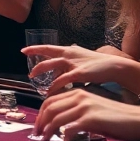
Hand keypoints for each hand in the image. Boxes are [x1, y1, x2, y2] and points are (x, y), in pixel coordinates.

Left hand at [22, 44, 138, 91]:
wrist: (115, 67)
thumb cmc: (100, 66)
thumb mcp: (83, 60)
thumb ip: (71, 63)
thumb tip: (63, 70)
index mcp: (70, 50)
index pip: (49, 48)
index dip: (35, 48)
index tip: (24, 50)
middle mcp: (69, 53)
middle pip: (47, 53)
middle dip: (34, 58)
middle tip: (26, 67)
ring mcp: (73, 62)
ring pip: (51, 65)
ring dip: (40, 72)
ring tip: (32, 79)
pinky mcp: (78, 73)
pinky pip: (61, 80)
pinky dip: (53, 86)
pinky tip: (48, 92)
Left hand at [33, 88, 139, 140]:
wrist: (138, 118)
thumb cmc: (116, 117)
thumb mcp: (93, 109)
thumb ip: (77, 113)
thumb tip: (62, 125)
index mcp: (78, 93)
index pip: (50, 101)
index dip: (40, 114)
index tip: (37, 127)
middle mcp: (79, 97)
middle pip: (49, 108)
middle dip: (39, 123)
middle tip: (37, 135)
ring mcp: (85, 107)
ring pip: (56, 118)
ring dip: (47, 131)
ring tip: (45, 140)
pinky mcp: (91, 119)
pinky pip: (69, 128)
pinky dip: (63, 136)